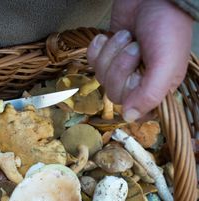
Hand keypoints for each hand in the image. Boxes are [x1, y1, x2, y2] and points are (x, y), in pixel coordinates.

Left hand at [87, 0, 192, 121]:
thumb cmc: (166, 26)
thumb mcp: (165, 63)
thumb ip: (150, 94)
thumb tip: (130, 118)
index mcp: (157, 89)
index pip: (134, 109)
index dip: (130, 92)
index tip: (138, 74)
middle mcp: (139, 83)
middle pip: (113, 93)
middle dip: (120, 66)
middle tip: (135, 47)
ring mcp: (121, 69)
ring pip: (101, 77)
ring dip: (111, 53)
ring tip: (127, 37)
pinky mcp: (107, 55)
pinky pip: (92, 62)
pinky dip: (98, 47)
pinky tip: (108, 37)